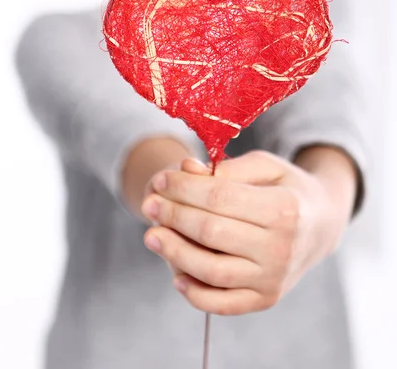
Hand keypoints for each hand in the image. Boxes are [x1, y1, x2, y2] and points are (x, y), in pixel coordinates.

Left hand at [140, 149, 355, 315]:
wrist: (321, 225)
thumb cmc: (287, 189)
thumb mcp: (265, 166)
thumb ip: (227, 169)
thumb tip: (185, 171)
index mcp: (283, 208)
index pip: (219, 198)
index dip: (183, 188)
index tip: (161, 179)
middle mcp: (281, 247)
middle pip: (211, 232)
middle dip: (173, 216)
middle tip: (149, 204)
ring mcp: (274, 278)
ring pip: (212, 271)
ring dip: (174, 253)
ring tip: (151, 235)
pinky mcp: (267, 299)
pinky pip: (223, 304)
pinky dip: (195, 294)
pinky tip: (176, 274)